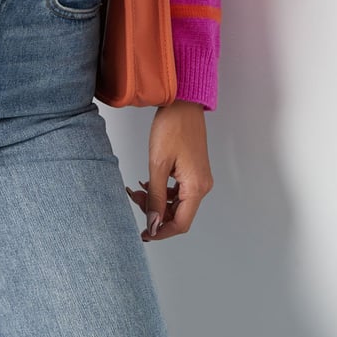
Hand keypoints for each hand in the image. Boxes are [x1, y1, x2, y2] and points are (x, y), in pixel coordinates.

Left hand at [125, 99, 212, 242]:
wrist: (182, 103)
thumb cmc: (171, 128)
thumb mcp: (158, 164)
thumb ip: (155, 197)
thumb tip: (153, 224)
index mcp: (196, 187)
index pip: (181, 224)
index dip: (161, 232)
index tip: (144, 233)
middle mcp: (202, 186)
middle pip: (179, 214)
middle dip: (156, 213)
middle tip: (134, 199)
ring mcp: (199, 178)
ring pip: (177, 202)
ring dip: (157, 201)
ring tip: (137, 189)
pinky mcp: (194, 170)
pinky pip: (179, 190)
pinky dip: (163, 191)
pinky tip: (148, 183)